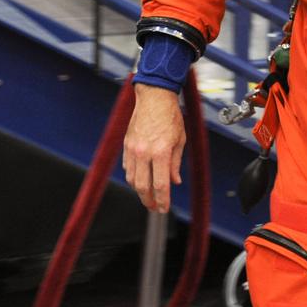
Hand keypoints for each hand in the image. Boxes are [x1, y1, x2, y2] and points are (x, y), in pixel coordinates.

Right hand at [123, 84, 185, 212]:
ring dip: (140, 191)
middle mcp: (145, 153)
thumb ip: (175, 164)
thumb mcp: (180, 140)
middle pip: (142, 187)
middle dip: (149, 201)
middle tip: (155, 208)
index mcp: (161, 152)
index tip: (164, 209)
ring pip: (132, 179)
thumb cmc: (170, 116)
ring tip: (148, 196)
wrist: (154, 97)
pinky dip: (133, 177)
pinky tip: (140, 179)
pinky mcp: (126, 145)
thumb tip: (174, 182)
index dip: (162, 201)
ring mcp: (133, 149)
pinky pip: (127, 167)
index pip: (160, 185)